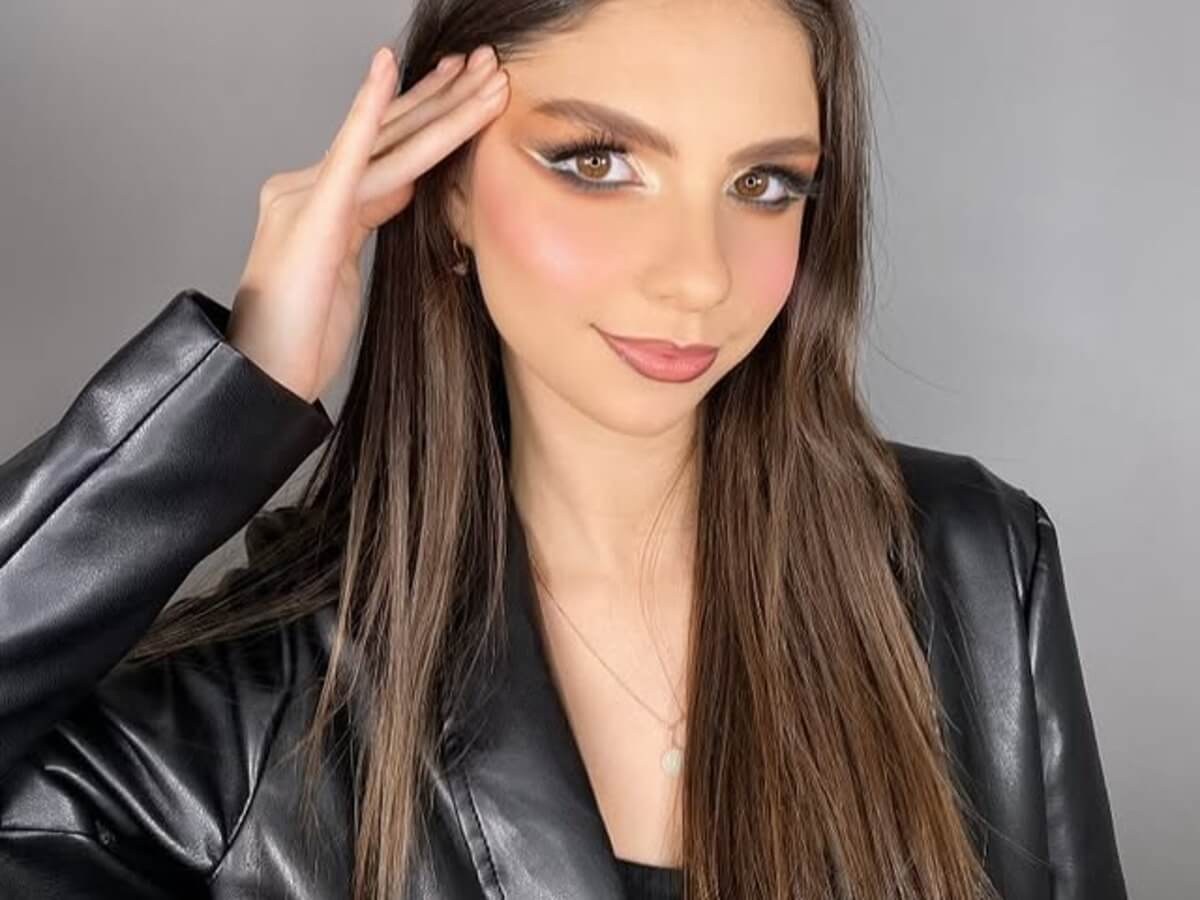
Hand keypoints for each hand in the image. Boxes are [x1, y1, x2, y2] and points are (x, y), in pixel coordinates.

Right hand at [227, 43, 508, 402]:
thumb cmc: (301, 334)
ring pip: (390, 143)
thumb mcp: (347, 268)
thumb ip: (368, 219)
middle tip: (487, 62)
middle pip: (391, 133)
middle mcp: (309, 188)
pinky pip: (350, 155)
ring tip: (485, 74)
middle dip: (445, 96)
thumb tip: (404, 187)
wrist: (263, 375)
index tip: (467, 86)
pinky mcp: (312, 216)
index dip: (429, 115)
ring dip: (445, 107)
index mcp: (322, 203)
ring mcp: (307, 197)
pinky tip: (388, 69)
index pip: (385, 148)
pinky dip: (369, 110)